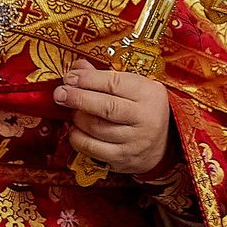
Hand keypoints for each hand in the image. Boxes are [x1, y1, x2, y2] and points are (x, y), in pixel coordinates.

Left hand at [56, 64, 173, 175]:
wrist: (166, 143)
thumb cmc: (144, 108)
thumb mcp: (135, 87)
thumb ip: (106, 76)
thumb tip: (77, 67)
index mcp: (149, 93)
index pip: (114, 83)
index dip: (88, 79)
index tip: (70, 77)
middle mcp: (145, 118)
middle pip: (105, 107)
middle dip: (77, 98)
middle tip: (60, 93)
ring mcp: (135, 141)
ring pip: (96, 128)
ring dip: (77, 118)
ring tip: (72, 111)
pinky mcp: (123, 159)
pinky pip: (93, 149)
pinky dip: (78, 138)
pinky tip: (75, 130)